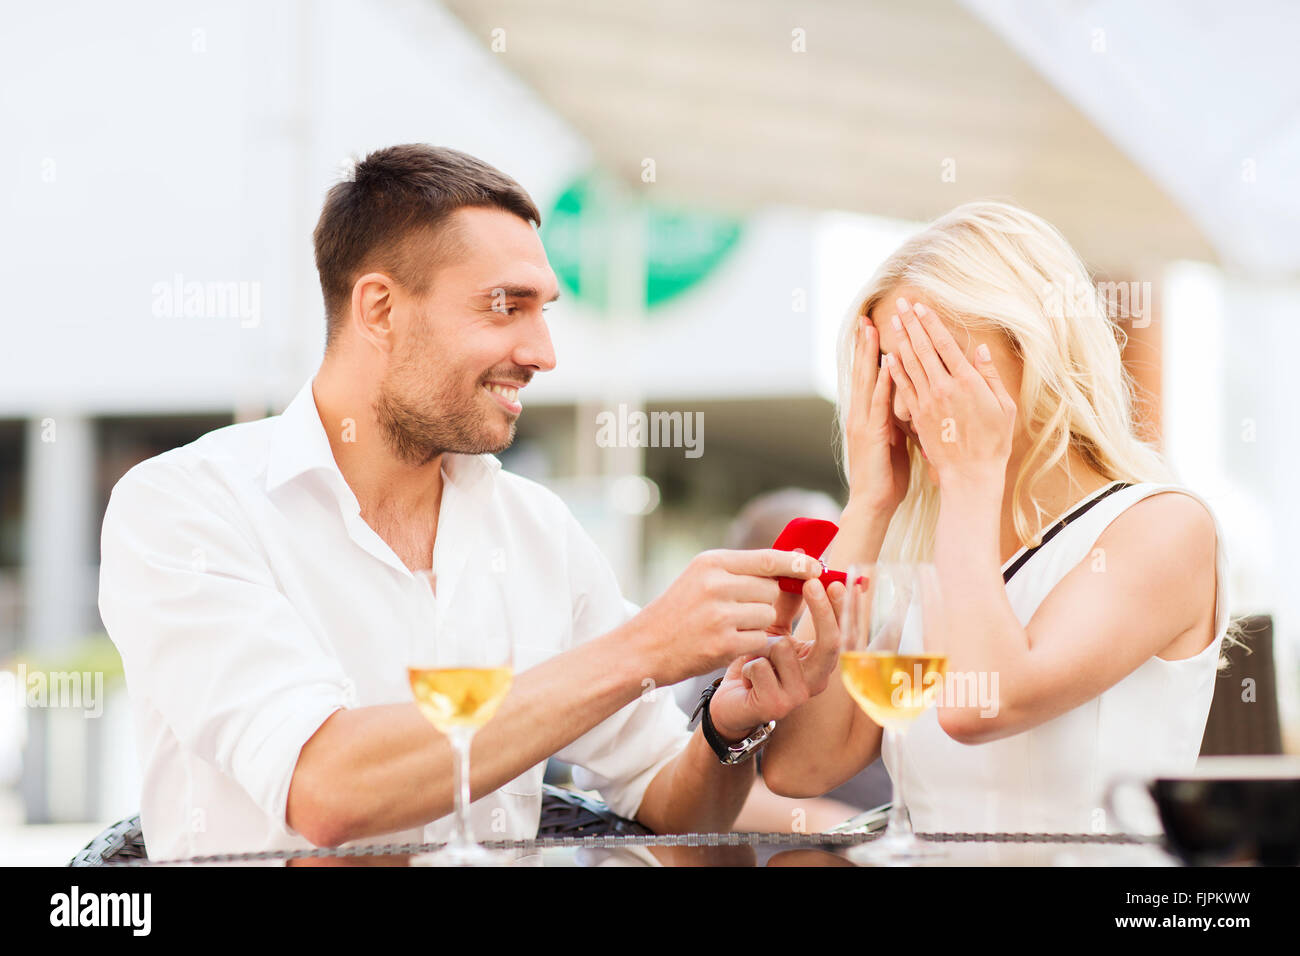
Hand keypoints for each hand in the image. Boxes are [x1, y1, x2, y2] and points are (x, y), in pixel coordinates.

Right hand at [631, 548, 819, 687]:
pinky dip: (753, 645)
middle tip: (745, 613)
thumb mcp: (702, 577)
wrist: (643, 647)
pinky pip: (760, 640)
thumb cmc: (678, 612)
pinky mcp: (722, 643)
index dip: (797, 563)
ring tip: (730, 629)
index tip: (817, 567)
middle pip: (772, 591)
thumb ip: (742, 570)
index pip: (768, 558)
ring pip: (768, 616)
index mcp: (712, 562)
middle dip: (767, 604)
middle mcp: (716, 584)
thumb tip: (795, 561)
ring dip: (758, 626)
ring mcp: (719, 614)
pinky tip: (731, 645)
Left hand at [708, 578, 845, 740]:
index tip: (834, 580)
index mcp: (820, 660)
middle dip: (822, 611)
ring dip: (763, 643)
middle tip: (811, 583)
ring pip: (785, 649)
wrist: (732, 702)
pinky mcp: (776, 705)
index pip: (842, 632)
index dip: (842, 606)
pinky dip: (747, 662)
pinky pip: (761, 666)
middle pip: (830, 643)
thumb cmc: (757, 661)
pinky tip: (745, 675)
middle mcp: (817, 679)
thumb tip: (799, 562)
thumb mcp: (773, 628)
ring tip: (754, 653)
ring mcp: (798, 695)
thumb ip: (787, 601)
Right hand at [846, 314, 910, 513]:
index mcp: (866, 416)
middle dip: (864, 345)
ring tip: (872, 329)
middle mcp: (861, 414)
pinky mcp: (872, 433)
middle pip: (862, 372)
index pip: (867, 377)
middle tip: (865, 317)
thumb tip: (907, 404)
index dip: (868, 353)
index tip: (871, 328)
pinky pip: (878, 402)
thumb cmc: (886, 475)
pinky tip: (886, 364)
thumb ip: (896, 420)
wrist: (873, 502)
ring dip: (870, 354)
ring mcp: (864, 422)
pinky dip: (882, 382)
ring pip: (867, 381)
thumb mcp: (892, 442)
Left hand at [882, 296, 1016, 488]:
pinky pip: (904, 388)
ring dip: (901, 340)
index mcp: (967, 382)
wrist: (971, 474)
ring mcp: (928, 402)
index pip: (945, 345)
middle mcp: (944, 388)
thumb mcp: (1003, 407)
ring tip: (893, 320)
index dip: (932, 323)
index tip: (921, 306)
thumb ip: (990, 377)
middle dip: (912, 323)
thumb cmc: (993, 442)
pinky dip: (895, 370)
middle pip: (924, 349)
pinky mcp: (917, 416)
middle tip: (901, 303)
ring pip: (910, 364)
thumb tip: (980, 350)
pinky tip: (888, 355)